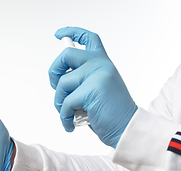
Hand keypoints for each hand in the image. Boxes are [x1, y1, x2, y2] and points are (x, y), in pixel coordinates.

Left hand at [49, 27, 137, 147]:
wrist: (127, 128)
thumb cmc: (110, 113)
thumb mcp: (97, 89)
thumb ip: (83, 78)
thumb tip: (59, 77)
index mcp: (103, 63)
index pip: (89, 38)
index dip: (72, 32)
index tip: (59, 34)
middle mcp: (101, 64)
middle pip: (66, 55)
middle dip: (53, 72)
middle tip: (55, 87)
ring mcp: (97, 75)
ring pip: (62, 83)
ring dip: (59, 102)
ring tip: (68, 113)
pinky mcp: (92, 90)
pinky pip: (66, 102)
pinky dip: (64, 116)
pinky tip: (71, 123)